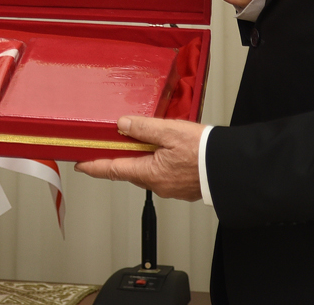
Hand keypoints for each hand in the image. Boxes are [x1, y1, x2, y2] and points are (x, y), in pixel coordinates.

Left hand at [74, 116, 204, 200]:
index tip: (80, 165)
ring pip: (147, 172)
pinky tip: (163, 152)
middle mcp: (158, 185)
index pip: (113, 170)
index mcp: (150, 173)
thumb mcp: (171, 132)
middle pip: (130, 171)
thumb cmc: (205, 152)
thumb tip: (123, 124)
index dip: (94, 166)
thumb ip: (144, 128)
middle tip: (109, 147)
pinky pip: (162, 174)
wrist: (232, 168)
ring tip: (138, 143)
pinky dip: (156, 163)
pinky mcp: (183, 187)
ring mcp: (171, 188)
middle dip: (118, 160)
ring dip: (140, 160)